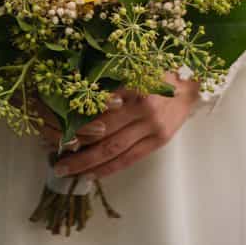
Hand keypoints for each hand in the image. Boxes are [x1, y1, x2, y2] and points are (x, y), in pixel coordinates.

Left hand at [44, 73, 199, 181]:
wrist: (189, 84)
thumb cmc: (155, 72)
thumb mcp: (131, 69)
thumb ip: (108, 84)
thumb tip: (76, 102)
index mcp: (133, 86)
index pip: (98, 110)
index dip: (77, 124)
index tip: (57, 132)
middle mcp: (143, 109)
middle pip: (104, 133)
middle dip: (77, 150)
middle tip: (56, 161)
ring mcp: (152, 127)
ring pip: (114, 150)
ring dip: (89, 164)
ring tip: (69, 172)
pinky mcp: (159, 141)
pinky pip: (130, 159)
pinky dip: (109, 169)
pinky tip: (93, 175)